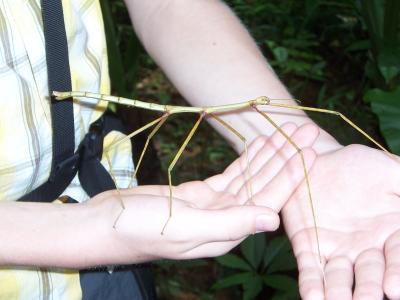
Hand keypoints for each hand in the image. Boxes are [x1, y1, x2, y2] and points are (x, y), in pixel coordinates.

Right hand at [89, 123, 317, 265]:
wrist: (104, 225)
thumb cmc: (138, 230)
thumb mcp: (183, 227)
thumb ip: (228, 224)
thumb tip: (272, 220)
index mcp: (226, 232)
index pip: (268, 201)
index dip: (291, 176)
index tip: (311, 151)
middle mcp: (226, 221)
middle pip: (265, 186)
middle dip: (288, 159)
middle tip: (309, 132)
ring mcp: (214, 207)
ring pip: (250, 178)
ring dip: (270, 154)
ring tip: (289, 131)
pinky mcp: (201, 195)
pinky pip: (232, 174)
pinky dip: (247, 159)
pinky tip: (259, 144)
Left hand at [282, 144, 399, 298]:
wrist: (316, 160)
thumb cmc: (357, 164)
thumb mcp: (388, 170)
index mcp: (390, 231)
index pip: (398, 255)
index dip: (398, 271)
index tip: (395, 288)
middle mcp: (365, 247)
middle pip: (370, 273)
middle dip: (369, 289)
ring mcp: (335, 249)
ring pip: (339, 276)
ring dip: (338, 293)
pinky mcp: (308, 246)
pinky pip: (310, 267)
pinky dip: (311, 283)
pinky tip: (312, 296)